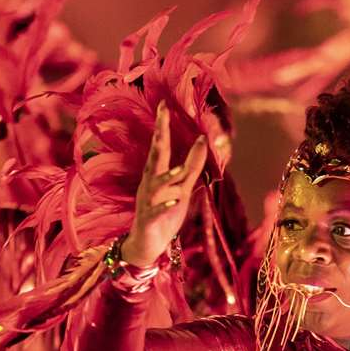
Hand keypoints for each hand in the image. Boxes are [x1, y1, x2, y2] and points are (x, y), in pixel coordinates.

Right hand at [120, 102, 207, 267]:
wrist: (147, 245)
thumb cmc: (164, 214)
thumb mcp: (182, 189)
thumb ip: (191, 167)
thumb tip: (202, 141)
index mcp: (156, 175)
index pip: (160, 147)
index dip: (162, 127)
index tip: (163, 106)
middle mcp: (149, 184)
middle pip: (154, 157)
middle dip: (159, 137)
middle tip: (162, 116)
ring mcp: (147, 201)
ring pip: (156, 185)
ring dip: (168, 176)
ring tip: (181, 169)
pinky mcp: (148, 219)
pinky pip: (156, 210)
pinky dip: (165, 205)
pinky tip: (175, 200)